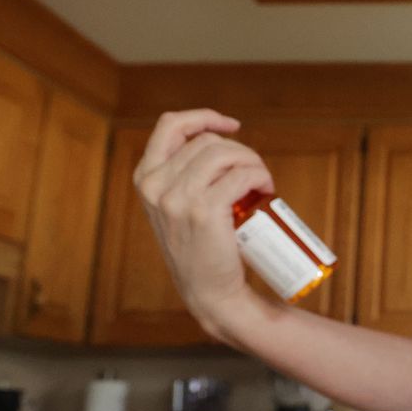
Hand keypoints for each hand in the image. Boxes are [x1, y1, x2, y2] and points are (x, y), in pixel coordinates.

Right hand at [133, 109, 274, 334]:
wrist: (211, 292)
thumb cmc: (203, 248)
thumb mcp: (177, 207)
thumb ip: (182, 177)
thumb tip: (219, 143)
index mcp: (145, 178)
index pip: (170, 125)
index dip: (204, 117)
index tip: (232, 125)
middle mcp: (155, 185)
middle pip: (208, 141)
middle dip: (240, 151)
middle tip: (256, 175)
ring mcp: (177, 198)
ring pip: (225, 153)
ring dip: (253, 162)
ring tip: (262, 183)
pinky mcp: (204, 211)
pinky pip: (241, 176)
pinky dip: (260, 177)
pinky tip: (266, 191)